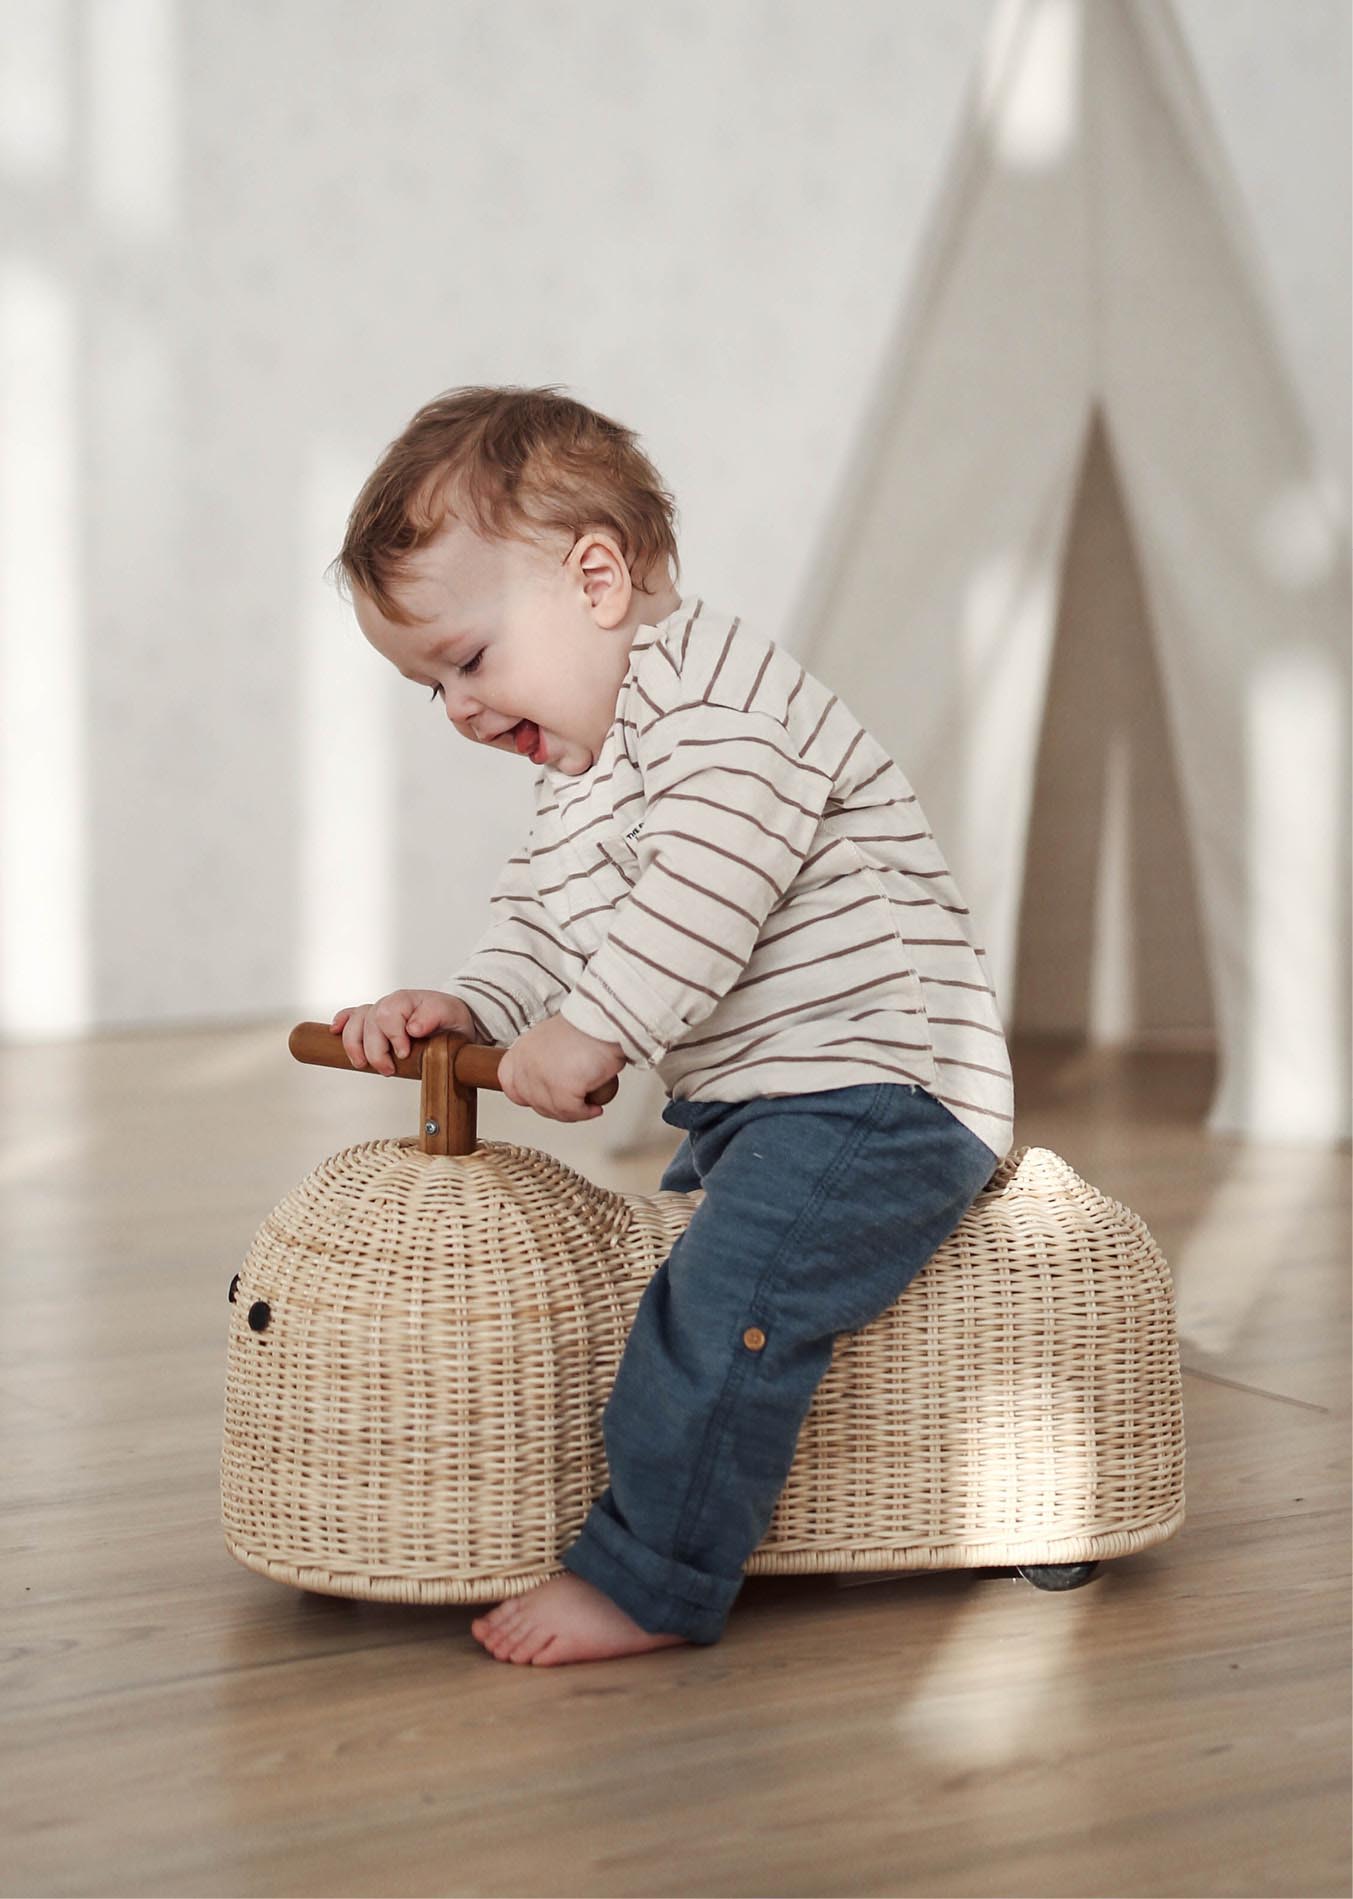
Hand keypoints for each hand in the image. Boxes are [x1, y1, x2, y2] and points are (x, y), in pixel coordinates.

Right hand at [330, 990, 478, 1076]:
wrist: (451, 1020)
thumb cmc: (449, 1017)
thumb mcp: (450, 1015)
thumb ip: (433, 1018)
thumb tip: (413, 1028)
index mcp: (405, 1000)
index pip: (387, 1015)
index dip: (393, 1037)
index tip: (404, 1053)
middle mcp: (388, 1003)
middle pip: (369, 1023)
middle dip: (375, 1050)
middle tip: (389, 1069)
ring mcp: (377, 1011)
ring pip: (355, 1022)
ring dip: (354, 1045)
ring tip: (363, 1064)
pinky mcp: (372, 1021)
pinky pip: (350, 1016)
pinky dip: (341, 1023)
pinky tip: (334, 1032)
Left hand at [497, 1015, 625, 1121]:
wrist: (605, 1022)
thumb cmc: (589, 1027)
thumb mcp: (555, 1040)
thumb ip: (546, 1059)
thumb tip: (553, 1080)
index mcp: (523, 1049)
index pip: (509, 1081)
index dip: (526, 1094)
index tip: (543, 1097)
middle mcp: (527, 1063)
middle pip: (532, 1101)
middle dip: (554, 1107)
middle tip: (573, 1103)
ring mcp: (541, 1076)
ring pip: (552, 1109)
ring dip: (572, 1112)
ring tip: (588, 1105)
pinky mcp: (561, 1088)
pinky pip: (571, 1111)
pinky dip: (585, 1112)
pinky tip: (595, 1107)